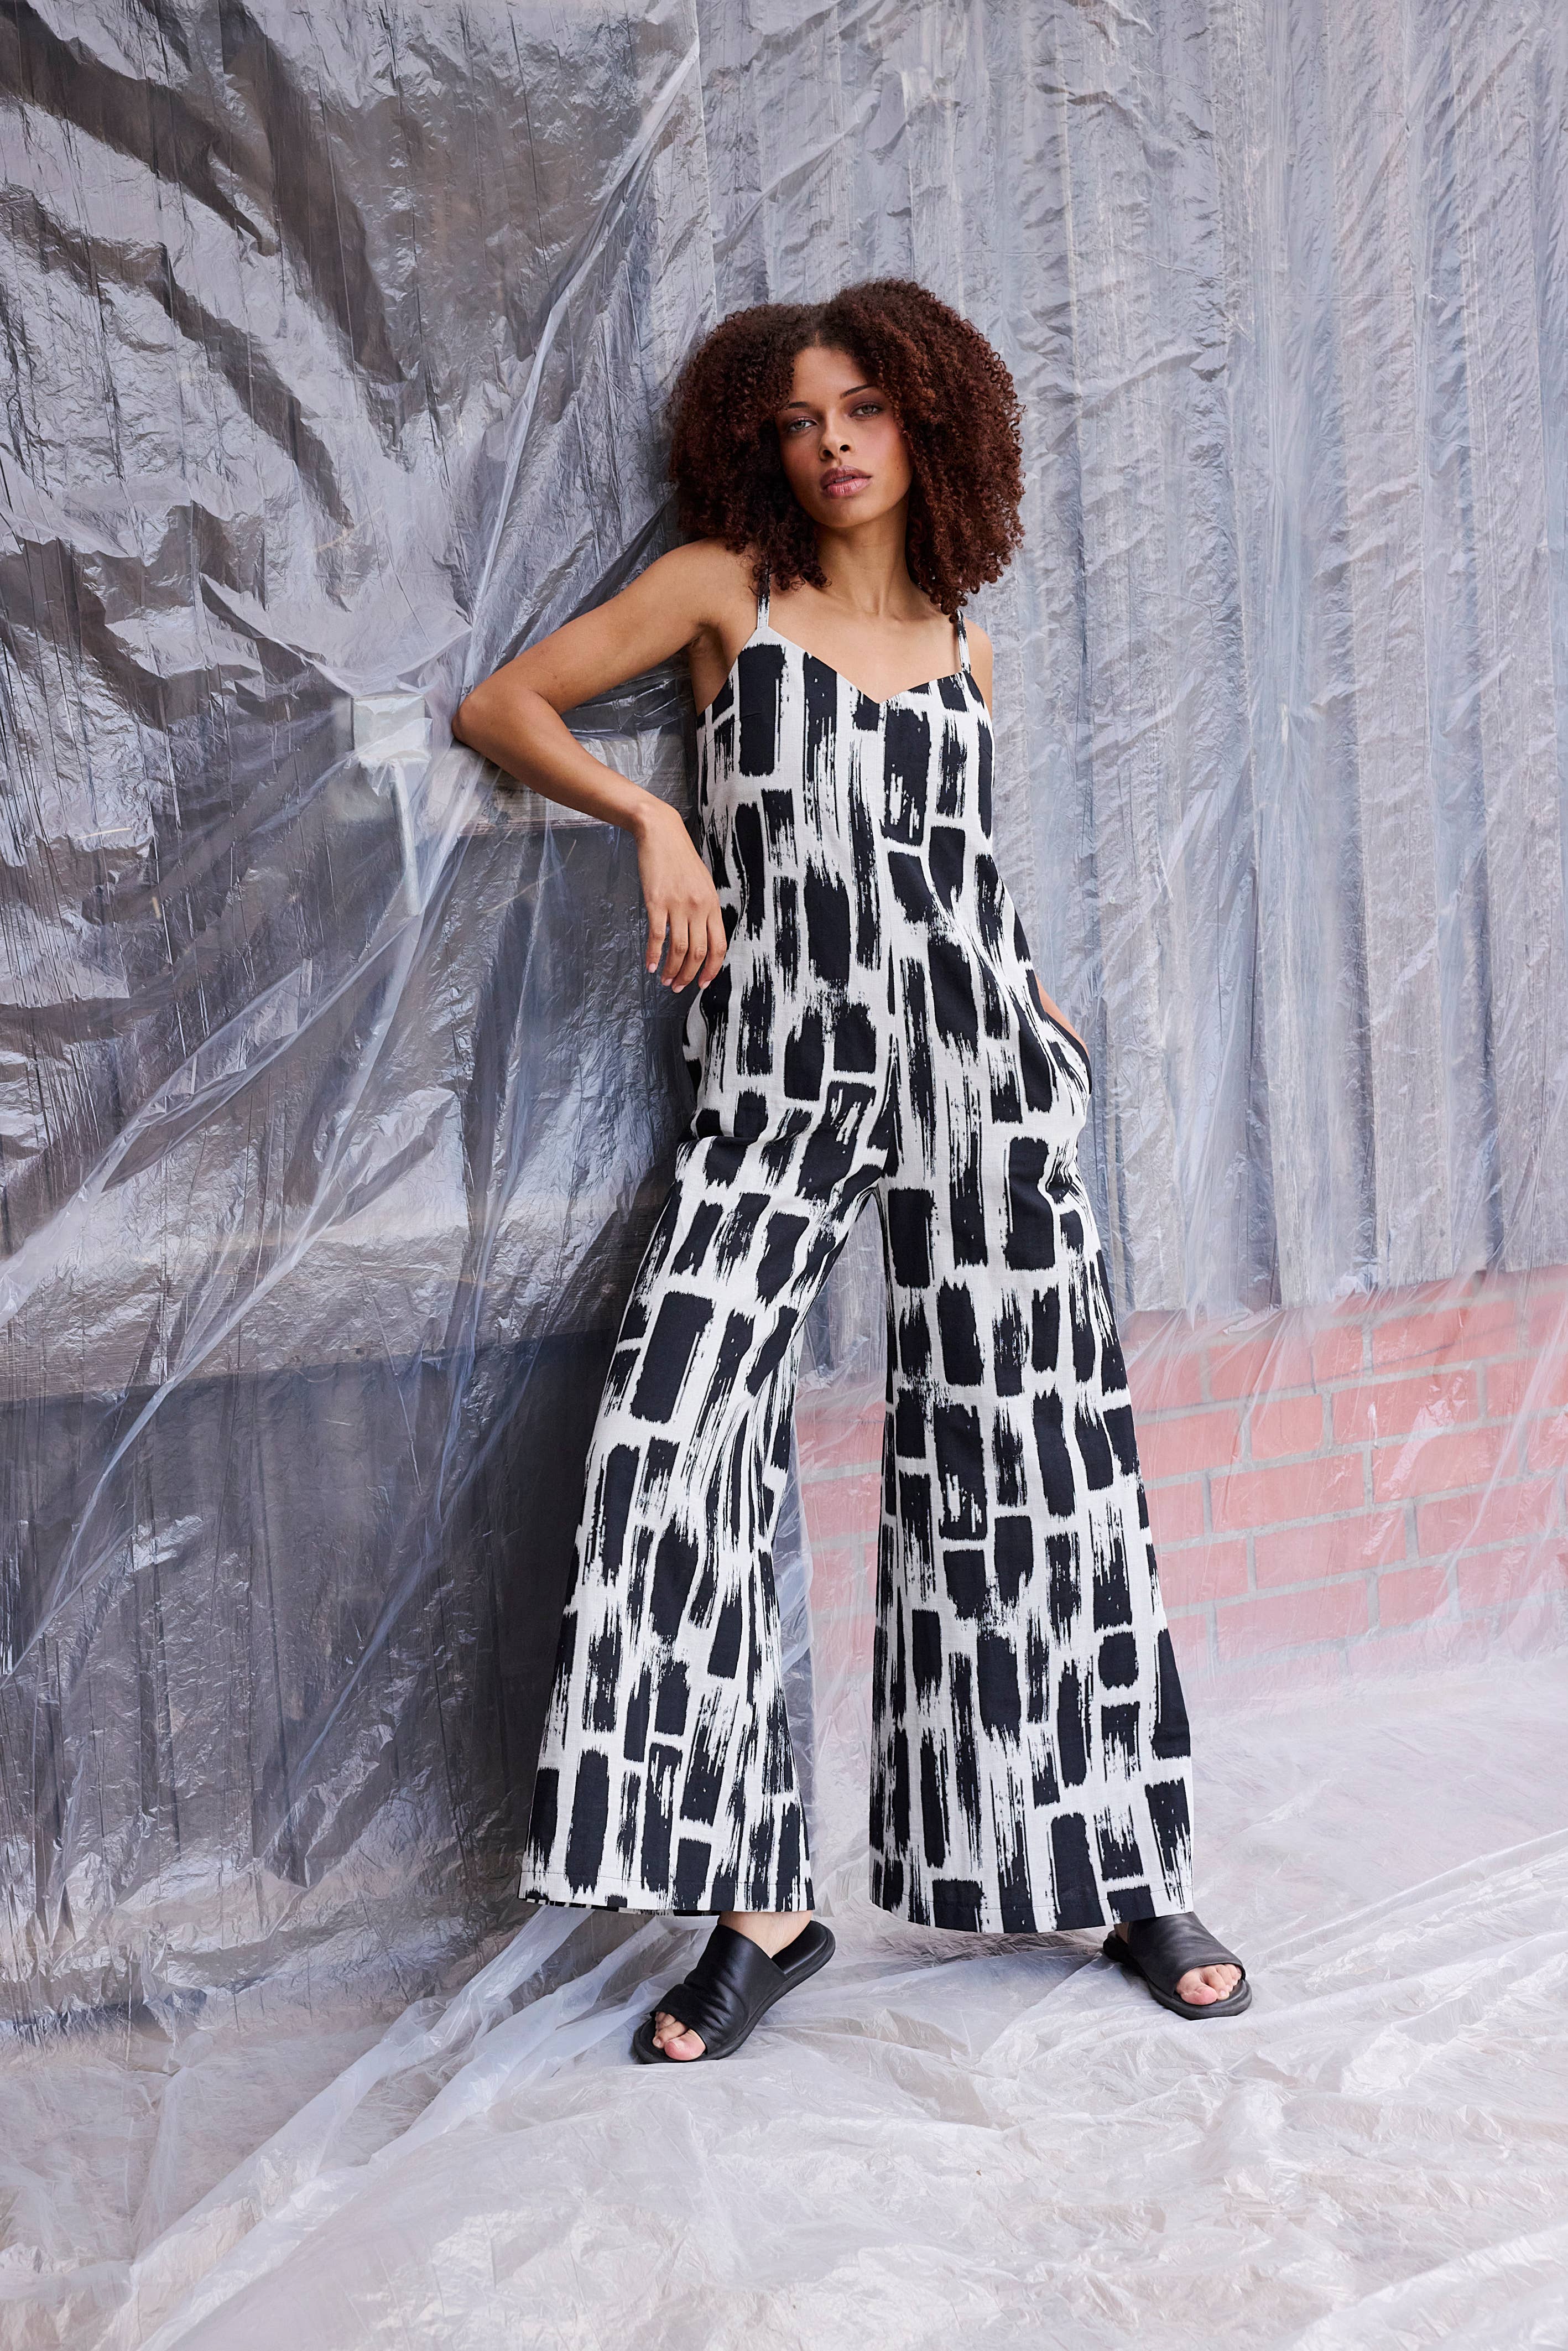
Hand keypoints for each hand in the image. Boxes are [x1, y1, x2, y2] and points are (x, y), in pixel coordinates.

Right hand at [634, 801, 727, 990]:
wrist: (661, 833)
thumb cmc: (680, 858)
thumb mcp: (702, 883)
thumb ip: (705, 909)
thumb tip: (703, 936)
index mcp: (712, 904)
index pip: (718, 945)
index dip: (711, 969)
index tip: (703, 984)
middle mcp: (698, 907)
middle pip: (698, 952)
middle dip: (689, 976)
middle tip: (678, 987)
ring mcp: (677, 905)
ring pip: (679, 949)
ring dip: (672, 970)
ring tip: (665, 981)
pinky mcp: (656, 901)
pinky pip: (657, 936)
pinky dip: (654, 955)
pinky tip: (650, 966)